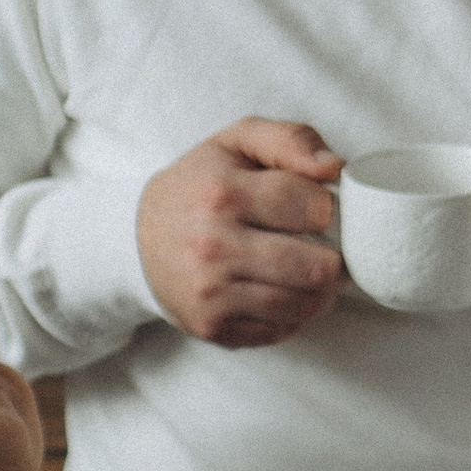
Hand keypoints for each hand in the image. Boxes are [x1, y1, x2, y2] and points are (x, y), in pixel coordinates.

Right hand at [136, 119, 343, 349]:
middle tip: (327, 248)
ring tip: (311, 271)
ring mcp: (211, 293)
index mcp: (222, 193)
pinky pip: (280, 330)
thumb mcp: (238, 142)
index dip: (327, 209)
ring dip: (320, 291)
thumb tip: (333, 168)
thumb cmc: (200, 185)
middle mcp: (213, 246)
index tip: (317, 210)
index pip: (311, 207)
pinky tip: (283, 291)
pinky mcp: (213, 327)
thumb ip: (290, 140)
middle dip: (334, 258)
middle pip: (316, 267)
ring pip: (303, 305)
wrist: (137, 238)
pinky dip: (293, 314)